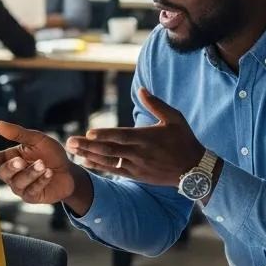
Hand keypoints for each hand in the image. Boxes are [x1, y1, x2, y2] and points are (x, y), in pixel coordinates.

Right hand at [0, 122, 77, 204]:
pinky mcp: (32, 196)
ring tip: (43, 164)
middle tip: (21, 161)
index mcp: (10, 157)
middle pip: (3, 173)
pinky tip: (49, 173)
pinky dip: (41, 180)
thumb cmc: (50, 154)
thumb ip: (18, 133)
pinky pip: (32, 190)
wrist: (69, 171)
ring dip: (31, 173)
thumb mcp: (37, 139)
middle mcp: (12, 174)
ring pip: (18, 182)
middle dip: (11, 167)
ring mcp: (21, 187)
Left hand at [67, 88, 205, 185]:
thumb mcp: (174, 118)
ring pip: (109, 161)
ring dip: (89, 155)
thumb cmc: (184, 140)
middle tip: (69, 141)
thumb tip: (141, 89)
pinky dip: (100, 167)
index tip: (88, 133)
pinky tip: (86, 161)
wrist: (196, 170)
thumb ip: (156, 104)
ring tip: (72, 151)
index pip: (121, 136)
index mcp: (147, 138)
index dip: (104, 135)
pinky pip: (115, 171)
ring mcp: (138, 166)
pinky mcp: (138, 175)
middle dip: (88, 145)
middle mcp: (140, 153)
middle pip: (110, 149)